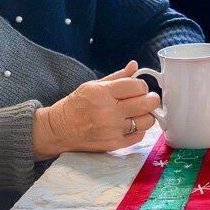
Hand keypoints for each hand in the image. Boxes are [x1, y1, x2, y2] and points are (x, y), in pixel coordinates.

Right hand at [33, 62, 158, 158]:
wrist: (59, 129)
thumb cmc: (76, 105)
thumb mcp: (93, 85)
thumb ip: (117, 76)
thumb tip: (135, 66)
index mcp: (103, 93)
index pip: (137, 86)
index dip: (141, 86)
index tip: (137, 88)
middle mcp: (109, 111)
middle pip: (147, 103)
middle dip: (150, 99)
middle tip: (146, 99)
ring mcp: (112, 129)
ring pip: (147, 121)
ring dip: (146, 115)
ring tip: (137, 113)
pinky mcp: (114, 144)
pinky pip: (139, 136)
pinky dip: (138, 129)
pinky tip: (129, 124)